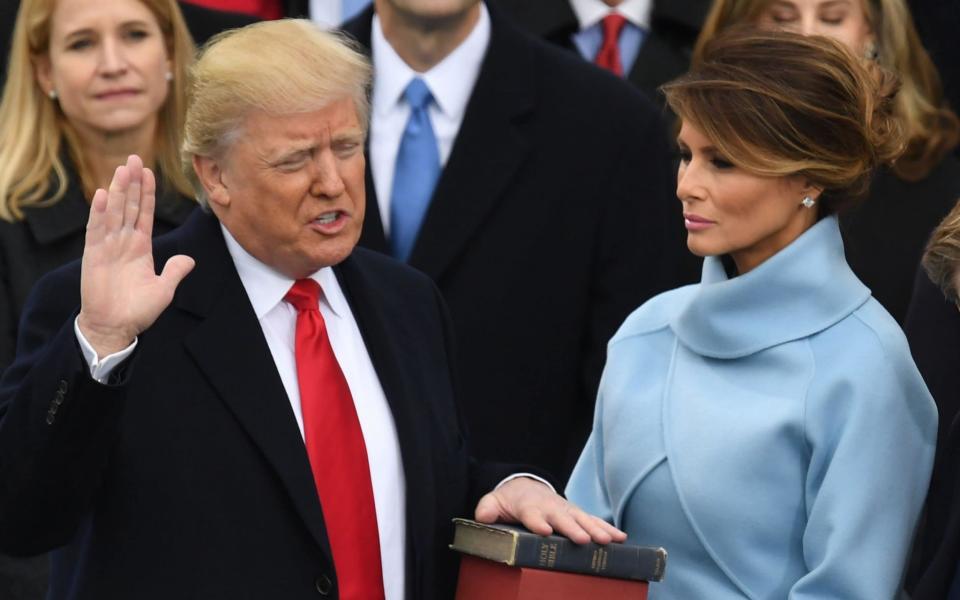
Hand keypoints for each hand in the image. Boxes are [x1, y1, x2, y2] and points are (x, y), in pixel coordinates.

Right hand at [77, 155, 194, 355]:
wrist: (115, 327)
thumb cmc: (138, 310)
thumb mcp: (164, 290)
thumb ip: (175, 272)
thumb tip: (189, 259)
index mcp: (141, 247)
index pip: (144, 213)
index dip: (147, 192)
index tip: (148, 172)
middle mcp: (124, 242)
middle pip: (129, 206)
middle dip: (132, 182)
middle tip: (134, 158)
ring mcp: (108, 246)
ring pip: (114, 212)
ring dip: (118, 190)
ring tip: (121, 169)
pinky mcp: (94, 255)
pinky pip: (96, 230)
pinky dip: (99, 213)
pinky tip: (102, 195)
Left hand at [474, 477, 626, 544]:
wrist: (526, 486)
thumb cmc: (510, 500)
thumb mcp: (494, 502)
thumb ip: (488, 509)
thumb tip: (483, 516)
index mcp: (529, 506)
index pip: (532, 514)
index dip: (537, 522)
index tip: (545, 530)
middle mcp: (551, 507)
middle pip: (562, 518)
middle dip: (572, 528)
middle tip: (582, 539)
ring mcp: (566, 510)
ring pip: (582, 519)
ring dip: (596, 530)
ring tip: (608, 541)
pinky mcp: (576, 514)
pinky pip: (594, 521)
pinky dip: (607, 528)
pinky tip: (621, 538)